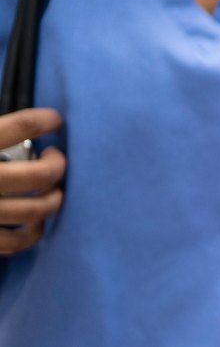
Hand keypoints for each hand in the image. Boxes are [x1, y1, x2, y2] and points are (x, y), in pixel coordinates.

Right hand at [0, 109, 64, 254]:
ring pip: (36, 210)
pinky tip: (35, 219)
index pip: (20, 126)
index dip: (46, 120)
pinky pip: (19, 241)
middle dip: (57, 167)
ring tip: (49, 190)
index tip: (55, 120)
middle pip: (40, 175)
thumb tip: (28, 131)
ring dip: (52, 199)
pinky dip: (34, 231)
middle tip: (55, 159)